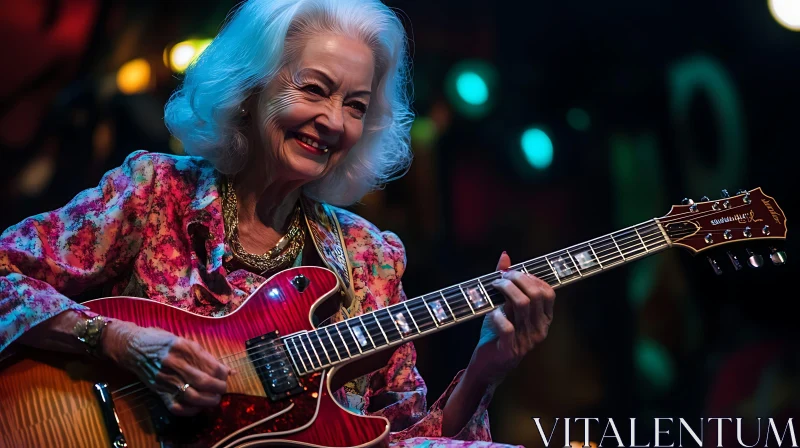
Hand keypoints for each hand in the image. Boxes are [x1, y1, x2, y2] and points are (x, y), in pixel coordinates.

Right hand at [102, 321, 230, 415]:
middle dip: (219, 388)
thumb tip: (227, 370)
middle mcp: (175, 363)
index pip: (211, 366)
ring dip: (208, 401)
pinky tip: (198, 406)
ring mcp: (165, 378)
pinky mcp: (158, 390)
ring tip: (214, 399)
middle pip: (204, 381)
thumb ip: (204, 356)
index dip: (223, 374)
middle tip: (223, 389)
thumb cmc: (160, 341)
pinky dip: (190, 410)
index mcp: (184, 347)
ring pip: (192, 395)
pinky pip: (176, 406)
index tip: (227, 376)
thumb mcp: (184, 341)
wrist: (132, 346)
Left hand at [465, 251, 555, 385]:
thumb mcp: (505, 306)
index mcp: (543, 319)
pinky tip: (490, 311)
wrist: (489, 364)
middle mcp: (539, 329)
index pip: (548, 292)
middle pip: (535, 295)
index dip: (530, 277)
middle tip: (500, 277)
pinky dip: (496, 314)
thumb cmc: (498, 332)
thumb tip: (505, 256)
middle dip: (517, 279)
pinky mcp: (510, 349)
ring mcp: (527, 340)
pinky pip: (507, 326)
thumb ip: (507, 282)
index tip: (512, 272)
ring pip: (522, 305)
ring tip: (493, 286)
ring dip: (506, 290)